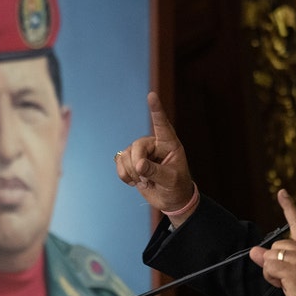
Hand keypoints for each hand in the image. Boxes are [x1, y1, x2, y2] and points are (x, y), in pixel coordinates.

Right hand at [115, 92, 195, 224]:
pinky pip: (119, 162)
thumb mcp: (170, 180)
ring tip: (144, 182)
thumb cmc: (176, 187)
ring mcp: (142, 152)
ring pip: (126, 155)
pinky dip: (123, 175)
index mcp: (169, 144)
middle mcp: (155, 145)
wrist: (171, 200)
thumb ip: (155, 171)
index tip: (152, 95)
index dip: (156, 110)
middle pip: (137, 146)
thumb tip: (138, 165)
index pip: (162, 124)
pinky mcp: (131, 161)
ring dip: (130, 172)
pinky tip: (135, 182)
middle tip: (145, 180)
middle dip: (137, 164)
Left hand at [249, 190, 295, 295]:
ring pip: (270, 256)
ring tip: (288, 280)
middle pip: (275, 244)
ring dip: (272, 271)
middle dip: (275, 261)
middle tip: (288, 275)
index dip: (288, 206)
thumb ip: (276, 257)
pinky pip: (269, 266)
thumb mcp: (294, 269)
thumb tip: (255, 251)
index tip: (281, 193)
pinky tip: (285, 284)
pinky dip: (272, 277)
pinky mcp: (293, 269)